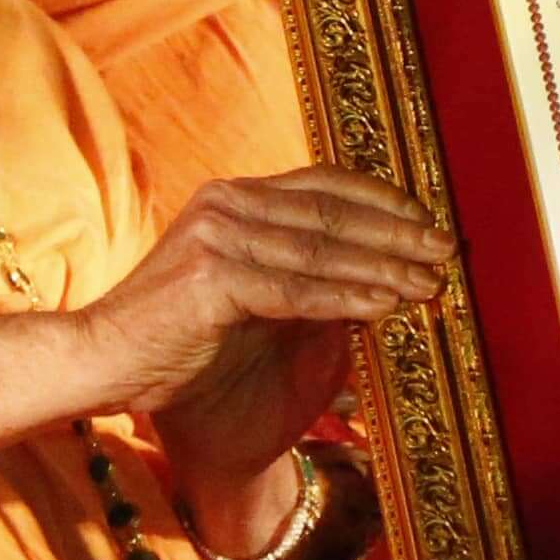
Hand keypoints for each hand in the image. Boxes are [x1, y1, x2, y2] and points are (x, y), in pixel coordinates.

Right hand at [80, 170, 452, 428]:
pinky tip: (387, 306)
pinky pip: (295, 289)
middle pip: (331, 212)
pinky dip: (347, 297)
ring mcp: (215, 235)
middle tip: (448, 251)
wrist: (110, 374)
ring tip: (431, 284)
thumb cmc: (187, 352)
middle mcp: (226, 204)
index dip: (384, 201)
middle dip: (398, 233)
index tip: (430, 223)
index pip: (323, 185)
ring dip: (385, 266)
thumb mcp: (264, 309)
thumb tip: (391, 278)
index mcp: (235, 199)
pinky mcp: (209, 277)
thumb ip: (314, 287)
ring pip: (320, 249)